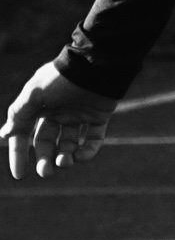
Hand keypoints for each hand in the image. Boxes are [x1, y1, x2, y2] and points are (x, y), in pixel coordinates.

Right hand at [2, 63, 116, 181]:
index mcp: (40, 106)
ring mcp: (80, 115)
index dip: (19, 153)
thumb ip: (19, 114)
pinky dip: (88, 151)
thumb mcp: (34, 94)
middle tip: (46, 172)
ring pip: (69, 144)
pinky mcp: (99, 117)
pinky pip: (93, 139)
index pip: (25, 134)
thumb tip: (4, 134)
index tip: (19, 174)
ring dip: (65, 157)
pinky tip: (81, 156)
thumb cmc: (62, 78)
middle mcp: (59, 112)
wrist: (96, 65)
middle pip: (48, 143)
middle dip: (45, 160)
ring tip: (65, 162)